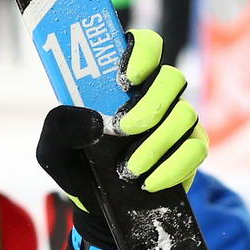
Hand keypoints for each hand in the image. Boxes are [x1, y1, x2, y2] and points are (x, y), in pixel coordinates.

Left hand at [36, 29, 205, 249]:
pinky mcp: (190, 148)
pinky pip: (196, 149)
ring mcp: (176, 120)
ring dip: (155, 144)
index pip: (145, 45)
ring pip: (185, 114)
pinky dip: (172, 167)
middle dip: (149, 105)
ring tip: (128, 169)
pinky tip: (148, 182)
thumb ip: (60, 127)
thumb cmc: (75, 163)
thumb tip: (93, 120)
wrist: (95, 204)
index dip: (142, 52)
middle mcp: (154, 94)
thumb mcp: (53, 147)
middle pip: (172, 78)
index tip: (125, 78)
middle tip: (122, 130)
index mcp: (122, 82)